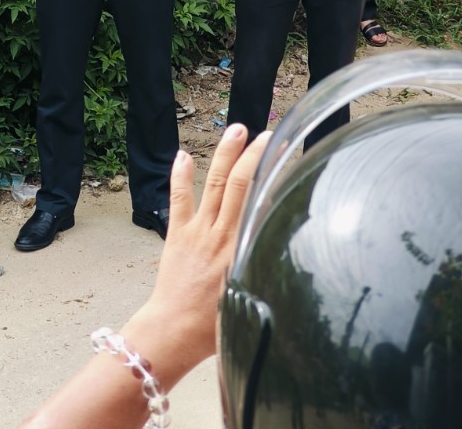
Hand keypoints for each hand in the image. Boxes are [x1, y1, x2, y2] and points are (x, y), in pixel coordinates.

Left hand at [127, 126, 271, 381]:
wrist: (175, 332)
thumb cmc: (215, 326)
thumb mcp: (252, 295)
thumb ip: (265, 267)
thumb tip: (286, 247)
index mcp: (242, 249)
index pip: (260, 201)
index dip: (272, 174)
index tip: (285, 154)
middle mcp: (221, 234)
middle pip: (240, 183)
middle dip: (253, 154)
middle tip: (266, 133)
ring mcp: (197, 231)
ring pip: (215, 183)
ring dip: (225, 154)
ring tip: (236, 128)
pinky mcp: (177, 234)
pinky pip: (179, 198)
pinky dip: (181, 175)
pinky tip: (183, 155)